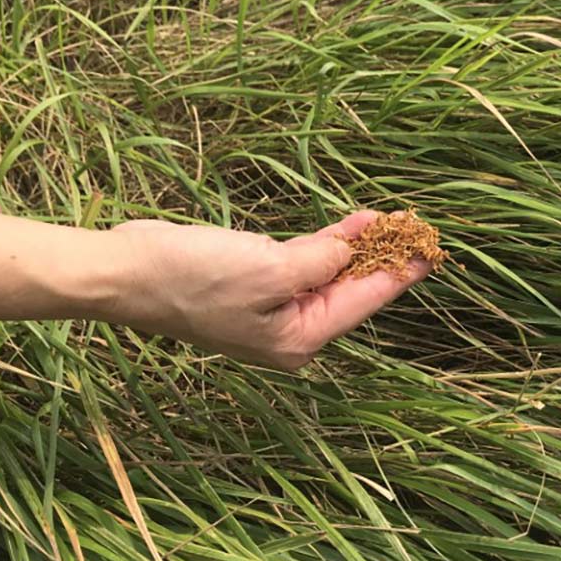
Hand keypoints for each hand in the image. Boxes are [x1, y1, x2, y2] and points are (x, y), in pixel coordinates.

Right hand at [108, 211, 429, 369]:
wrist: (128, 271)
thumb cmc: (196, 277)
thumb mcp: (271, 270)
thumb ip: (321, 261)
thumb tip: (353, 250)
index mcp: (300, 339)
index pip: (364, 301)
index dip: (400, 274)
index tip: (432, 253)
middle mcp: (291, 329)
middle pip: (351, 289)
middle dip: (383, 259)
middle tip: (419, 228)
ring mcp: (272, 306)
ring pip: (329, 273)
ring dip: (357, 247)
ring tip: (394, 220)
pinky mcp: (253, 279)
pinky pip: (304, 261)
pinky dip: (327, 244)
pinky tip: (352, 226)